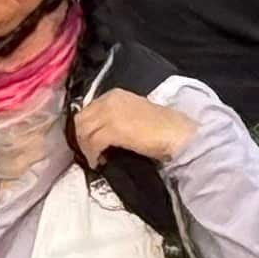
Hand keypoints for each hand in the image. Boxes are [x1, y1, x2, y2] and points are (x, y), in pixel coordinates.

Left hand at [71, 90, 195, 166]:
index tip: (90, 142)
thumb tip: (102, 133)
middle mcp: (109, 100)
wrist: (177, 132)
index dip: (85, 128)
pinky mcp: (113, 129)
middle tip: (89, 153)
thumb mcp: (133, 114)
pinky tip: (99, 162)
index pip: (88, 110)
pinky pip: (93, 143)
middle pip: (81, 120)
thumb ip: (115, 117)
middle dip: (81, 138)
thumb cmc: (161, 127)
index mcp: (114, 95)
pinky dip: (92, 155)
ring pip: (83, 132)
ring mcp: (110, 114)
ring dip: (86, 148)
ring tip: (96, 159)